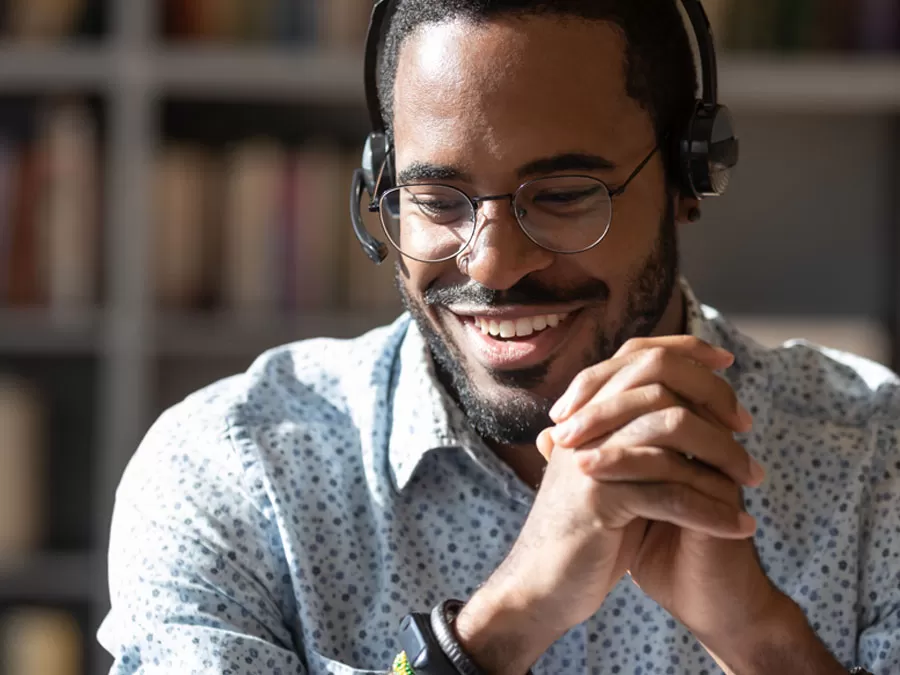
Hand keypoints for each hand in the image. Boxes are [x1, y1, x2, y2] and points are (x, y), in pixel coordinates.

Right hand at [455, 338, 761, 674]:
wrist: (543, 585)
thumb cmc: (588, 531)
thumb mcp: (611, 473)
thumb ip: (638, 435)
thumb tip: (690, 402)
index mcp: (587, 412)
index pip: (636, 355)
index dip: (684, 349)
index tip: (726, 361)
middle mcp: (583, 424)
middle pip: (658, 379)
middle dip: (713, 396)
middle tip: (747, 426)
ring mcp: (589, 456)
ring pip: (671, 429)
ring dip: (724, 454)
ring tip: (754, 480)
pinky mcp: (598, 498)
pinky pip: (670, 493)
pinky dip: (712, 510)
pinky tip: (740, 526)